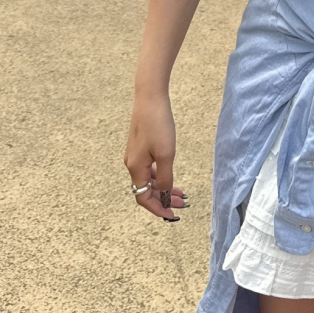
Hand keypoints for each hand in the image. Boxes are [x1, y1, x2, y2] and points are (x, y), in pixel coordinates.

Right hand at [124, 93, 188, 222]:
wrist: (150, 98)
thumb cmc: (158, 124)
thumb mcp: (165, 154)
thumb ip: (164, 177)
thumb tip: (163, 194)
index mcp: (135, 168)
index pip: (143, 198)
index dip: (158, 208)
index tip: (172, 215)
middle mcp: (131, 164)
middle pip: (146, 190)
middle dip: (163, 199)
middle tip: (182, 203)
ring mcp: (135, 155)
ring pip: (148, 179)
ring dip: (163, 188)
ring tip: (180, 193)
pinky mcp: (140, 146)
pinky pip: (149, 169)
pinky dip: (160, 176)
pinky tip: (171, 176)